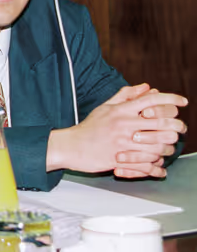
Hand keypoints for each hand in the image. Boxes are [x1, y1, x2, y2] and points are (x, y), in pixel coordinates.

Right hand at [47, 84, 187, 176]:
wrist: (71, 146)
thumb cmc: (89, 127)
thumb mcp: (106, 107)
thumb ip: (126, 96)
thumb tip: (147, 87)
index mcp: (121, 110)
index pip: (152, 100)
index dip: (171, 99)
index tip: (183, 102)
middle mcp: (124, 124)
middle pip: (161, 122)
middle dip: (177, 125)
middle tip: (181, 128)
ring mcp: (123, 142)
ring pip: (159, 145)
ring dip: (168, 147)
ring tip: (169, 147)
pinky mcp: (121, 159)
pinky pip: (147, 164)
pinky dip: (157, 167)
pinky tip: (160, 166)